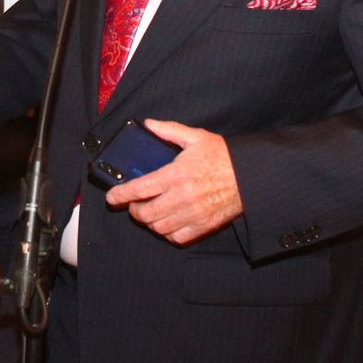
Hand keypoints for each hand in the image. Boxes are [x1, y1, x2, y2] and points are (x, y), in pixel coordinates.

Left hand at [104, 119, 242, 244]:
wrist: (250, 176)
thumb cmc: (223, 156)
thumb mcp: (195, 137)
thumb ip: (169, 130)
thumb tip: (148, 124)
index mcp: (177, 174)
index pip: (140, 189)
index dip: (121, 195)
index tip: (112, 197)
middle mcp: (183, 197)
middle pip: (146, 213)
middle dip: (134, 210)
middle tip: (134, 204)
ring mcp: (193, 214)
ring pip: (159, 227)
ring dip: (150, 222)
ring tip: (150, 212)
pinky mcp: (204, 225)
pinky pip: (178, 237)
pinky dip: (168, 232)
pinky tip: (168, 222)